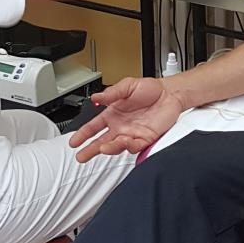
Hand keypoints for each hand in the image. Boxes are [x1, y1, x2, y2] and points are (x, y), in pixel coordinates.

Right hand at [69, 76, 186, 160]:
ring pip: (117, 146)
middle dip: (90, 150)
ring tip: (103, 148)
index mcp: (113, 114)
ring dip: (109, 148)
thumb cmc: (150, 89)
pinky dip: (129, 147)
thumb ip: (111, 93)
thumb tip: (95, 98)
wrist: (170, 93)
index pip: (93, 127)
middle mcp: (120, 126)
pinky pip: (135, 146)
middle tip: (81, 157)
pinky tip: (124, 143)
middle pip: (101, 142)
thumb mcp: (127, 86)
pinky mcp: (146, 138)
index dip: (82, 135)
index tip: (73, 142)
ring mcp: (132, 133)